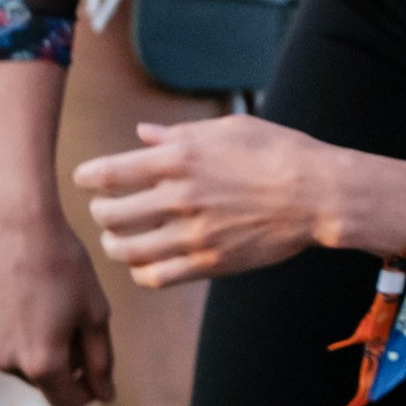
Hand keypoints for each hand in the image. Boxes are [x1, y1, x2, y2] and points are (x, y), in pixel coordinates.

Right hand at [0, 190, 115, 405]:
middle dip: (66, 364)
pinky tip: (28, 298)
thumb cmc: (66, 267)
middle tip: (77, 318)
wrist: (18, 228)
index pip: (68, 404)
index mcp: (42, 364)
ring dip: (41, 347)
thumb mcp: (95, 313)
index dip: (88, 392)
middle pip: (46, 382)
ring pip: (24, 363)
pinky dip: (19, 333)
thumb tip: (105, 396)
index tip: (97, 367)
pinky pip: (5, 344)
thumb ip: (101, 361)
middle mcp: (7, 363)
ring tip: (53, 305)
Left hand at [73, 116, 405, 287]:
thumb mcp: (228, 129)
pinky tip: (146, 260)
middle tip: (105, 210)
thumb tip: (142, 135)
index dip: (86, 178)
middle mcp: (180, 197)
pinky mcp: (209, 263)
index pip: (107, 174)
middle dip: (99, 213)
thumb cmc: (278, 151)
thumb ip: (177, 134)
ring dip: (114, 244)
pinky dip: (141, 271)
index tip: (86, 180)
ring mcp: (193, 234)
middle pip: (109, 215)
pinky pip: (155, 277)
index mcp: (180, 158)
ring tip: (119, 239)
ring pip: (126, 250)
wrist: (319, 194)